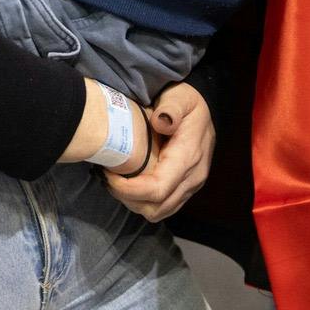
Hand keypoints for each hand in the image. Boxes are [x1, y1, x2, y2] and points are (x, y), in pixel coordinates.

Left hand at [105, 81, 214, 220]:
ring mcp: (191, 186)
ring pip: (159, 212)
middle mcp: (193, 177)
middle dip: (128, 199)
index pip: (157, 189)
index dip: (129, 189)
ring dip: (135, 203)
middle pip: (156, 208)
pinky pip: (165, 207)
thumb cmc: (186, 102)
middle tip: (108, 179)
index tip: (108, 174)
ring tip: (117, 182)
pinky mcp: (187, 188)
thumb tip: (161, 122)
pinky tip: (131, 185)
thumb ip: (171, 108)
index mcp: (189, 157)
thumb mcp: (179, 97)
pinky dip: (145, 203)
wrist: (202, 109)